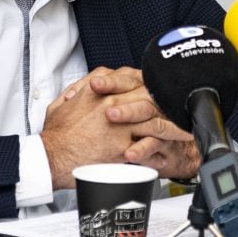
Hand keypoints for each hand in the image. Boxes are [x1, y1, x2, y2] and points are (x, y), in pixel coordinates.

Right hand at [41, 66, 200, 187]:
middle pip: (151, 97)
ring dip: (173, 125)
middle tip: (185, 103)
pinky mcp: (123, 147)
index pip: (134, 79)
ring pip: (155, 120)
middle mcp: (114, 105)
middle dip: (169, 100)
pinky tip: (170, 152)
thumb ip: (81, 89)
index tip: (161, 86)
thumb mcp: (65, 102)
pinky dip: (160, 149)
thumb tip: (89, 85)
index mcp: (101, 91)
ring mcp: (121, 126)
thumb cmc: (56, 134)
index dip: (151, 82)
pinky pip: (148, 146)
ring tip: (187, 128)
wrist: (50, 158)